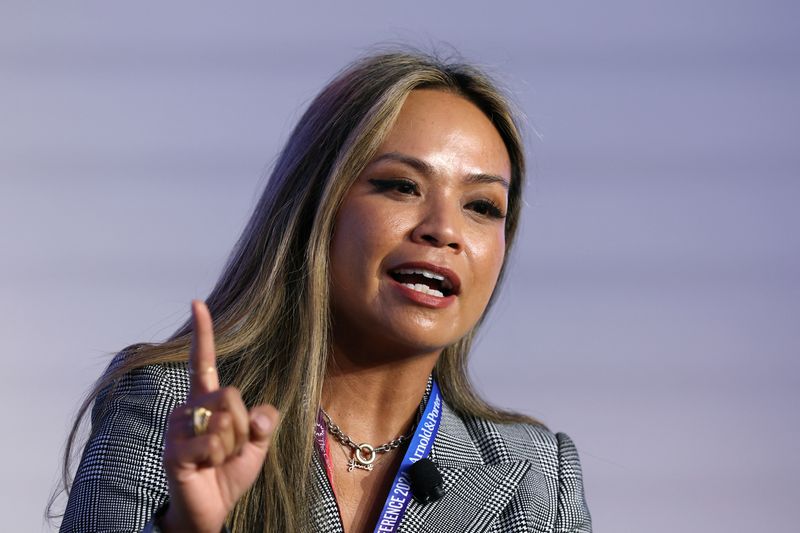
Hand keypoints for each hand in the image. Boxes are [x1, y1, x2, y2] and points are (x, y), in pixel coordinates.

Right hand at [160, 300, 279, 532]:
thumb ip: (264, 421)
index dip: (203, 333)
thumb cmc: (229, 472)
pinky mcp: (173, 450)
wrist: (211, 509)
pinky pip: (212, 443)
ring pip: (225, 421)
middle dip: (243, 426)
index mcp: (208, 400)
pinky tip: (204, 469)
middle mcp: (189, 407)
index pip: (204, 362)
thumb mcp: (258, 443)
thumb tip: (257, 416)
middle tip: (230, 449)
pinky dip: (218, 460)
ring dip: (232, 447)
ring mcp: (178, 428)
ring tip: (216, 461)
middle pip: (231, 395)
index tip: (197, 302)